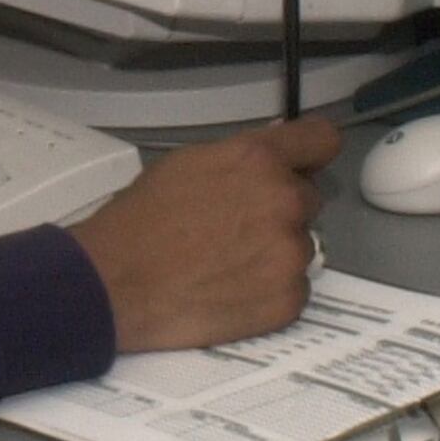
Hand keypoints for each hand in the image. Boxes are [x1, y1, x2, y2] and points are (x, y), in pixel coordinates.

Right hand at [64, 119, 340, 353]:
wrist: (117, 283)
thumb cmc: (142, 219)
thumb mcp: (187, 165)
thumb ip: (239, 160)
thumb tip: (268, 161)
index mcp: (259, 160)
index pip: (322, 140)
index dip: (311, 152)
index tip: (302, 164)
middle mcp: (285, 201)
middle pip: (309, 198)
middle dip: (281, 209)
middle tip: (238, 227)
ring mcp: (290, 254)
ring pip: (301, 246)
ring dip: (276, 252)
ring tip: (229, 265)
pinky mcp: (288, 300)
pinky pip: (295, 288)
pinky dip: (271, 290)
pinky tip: (234, 291)